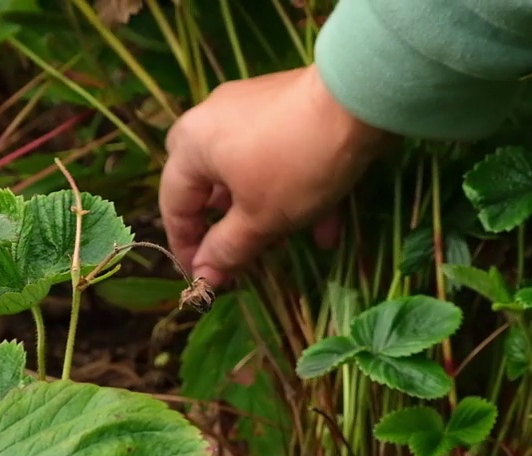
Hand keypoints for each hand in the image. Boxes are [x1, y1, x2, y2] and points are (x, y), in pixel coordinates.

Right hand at [159, 65, 392, 287]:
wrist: (357, 101)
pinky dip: (294, 190)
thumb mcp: (261, 219)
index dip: (186, 246)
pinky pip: (279, 155)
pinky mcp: (287, 105)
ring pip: (248, 170)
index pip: (174, 203)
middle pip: (204, 178)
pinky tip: (325, 227)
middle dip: (220, 218)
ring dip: (263, 211)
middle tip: (232, 246)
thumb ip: (227, 249)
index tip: (203, 278)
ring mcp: (251, 108)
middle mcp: (213, 120)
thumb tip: (202, 277)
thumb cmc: (296, 165)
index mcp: (192, 145)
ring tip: (283, 243)